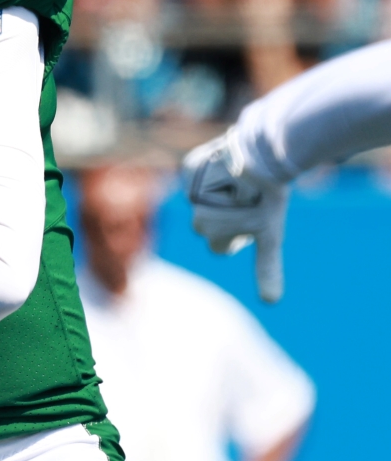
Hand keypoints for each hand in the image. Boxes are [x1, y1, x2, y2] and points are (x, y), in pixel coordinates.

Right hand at [182, 131, 288, 302]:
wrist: (258, 158)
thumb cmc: (265, 200)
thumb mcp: (270, 236)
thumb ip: (266, 269)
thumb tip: (271, 302)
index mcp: (210, 233)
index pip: (220, 245)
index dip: (237, 237)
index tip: (252, 226)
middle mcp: (193, 214)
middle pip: (209, 223)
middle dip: (224, 218)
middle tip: (248, 205)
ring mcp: (189, 190)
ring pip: (203, 199)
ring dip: (216, 195)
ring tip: (241, 185)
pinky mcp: (189, 167)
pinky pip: (198, 174)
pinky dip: (211, 172)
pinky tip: (228, 168)